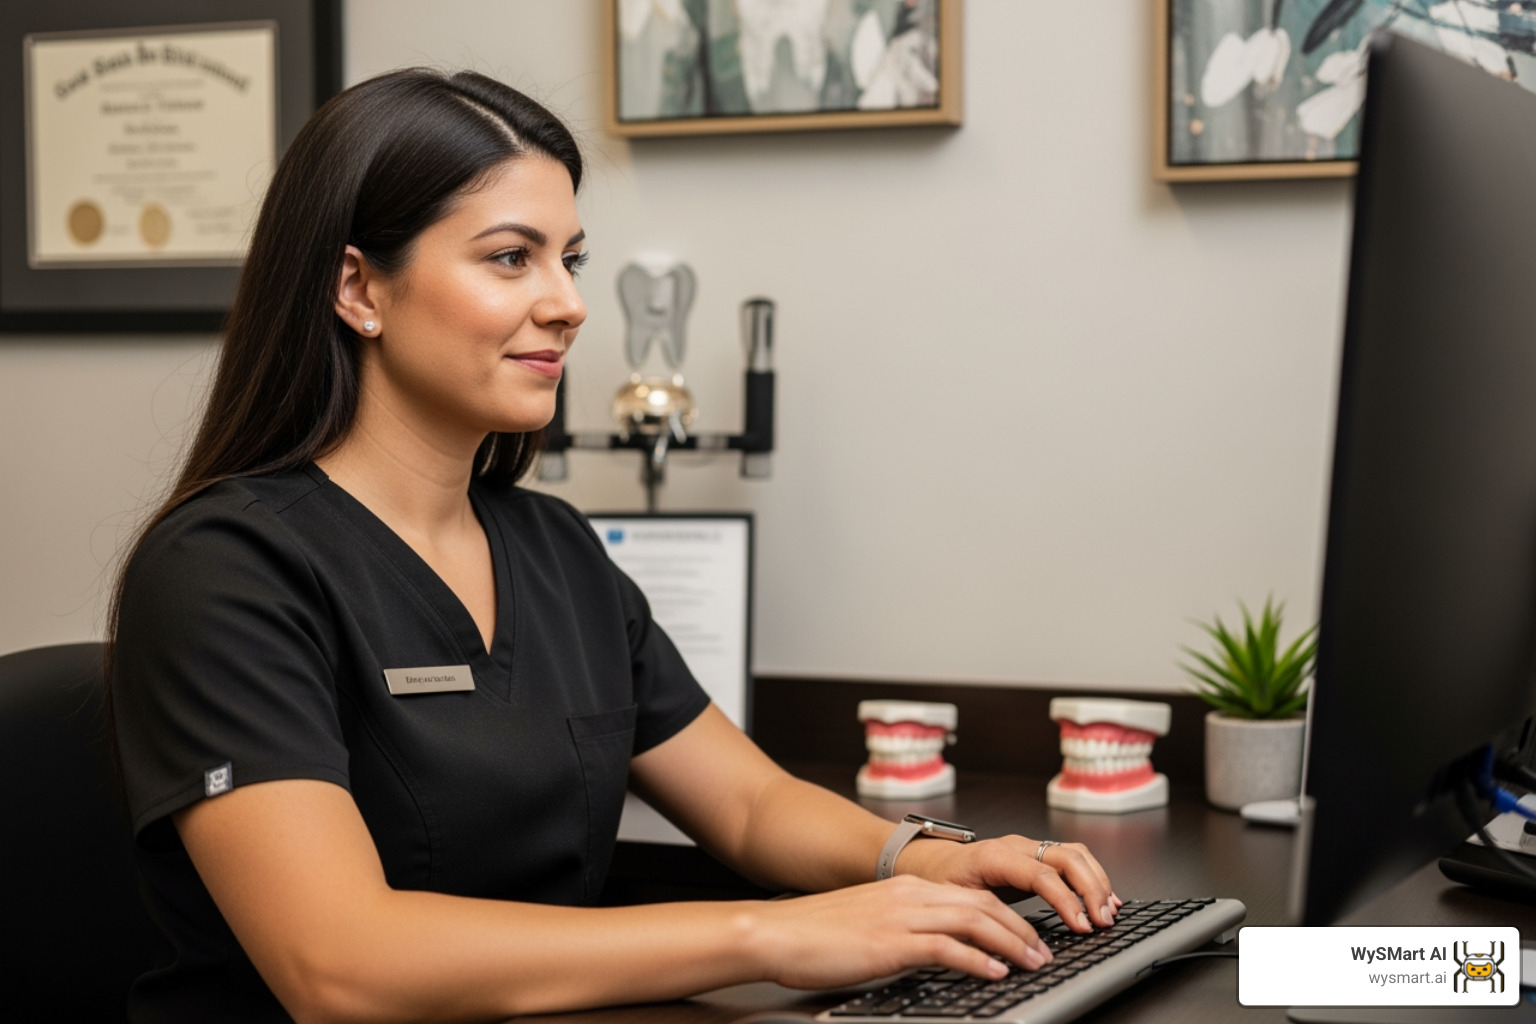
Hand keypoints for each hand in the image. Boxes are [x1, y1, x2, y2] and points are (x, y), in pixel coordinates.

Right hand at [749, 875, 1053, 989]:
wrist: (776, 932)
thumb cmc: (813, 934)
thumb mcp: (867, 924)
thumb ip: (900, 929)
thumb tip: (930, 949)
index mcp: (904, 890)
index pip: (969, 896)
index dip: (1006, 916)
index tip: (1027, 936)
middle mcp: (908, 896)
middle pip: (982, 905)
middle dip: (1020, 929)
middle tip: (1043, 952)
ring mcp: (900, 917)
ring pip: (973, 921)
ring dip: (1010, 943)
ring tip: (1032, 962)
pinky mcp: (890, 942)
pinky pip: (945, 947)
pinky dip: (977, 959)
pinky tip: (993, 972)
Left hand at [895, 834, 1118, 931]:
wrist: (930, 861)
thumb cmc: (940, 881)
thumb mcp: (953, 904)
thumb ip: (981, 921)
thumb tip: (1011, 947)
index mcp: (994, 856)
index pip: (1042, 875)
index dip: (1066, 901)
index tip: (1082, 926)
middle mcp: (1016, 846)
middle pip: (1067, 857)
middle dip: (1091, 889)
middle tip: (1103, 921)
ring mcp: (1028, 847)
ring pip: (1075, 853)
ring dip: (1097, 880)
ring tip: (1109, 911)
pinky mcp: (1036, 855)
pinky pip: (1072, 858)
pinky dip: (1091, 876)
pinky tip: (1101, 897)